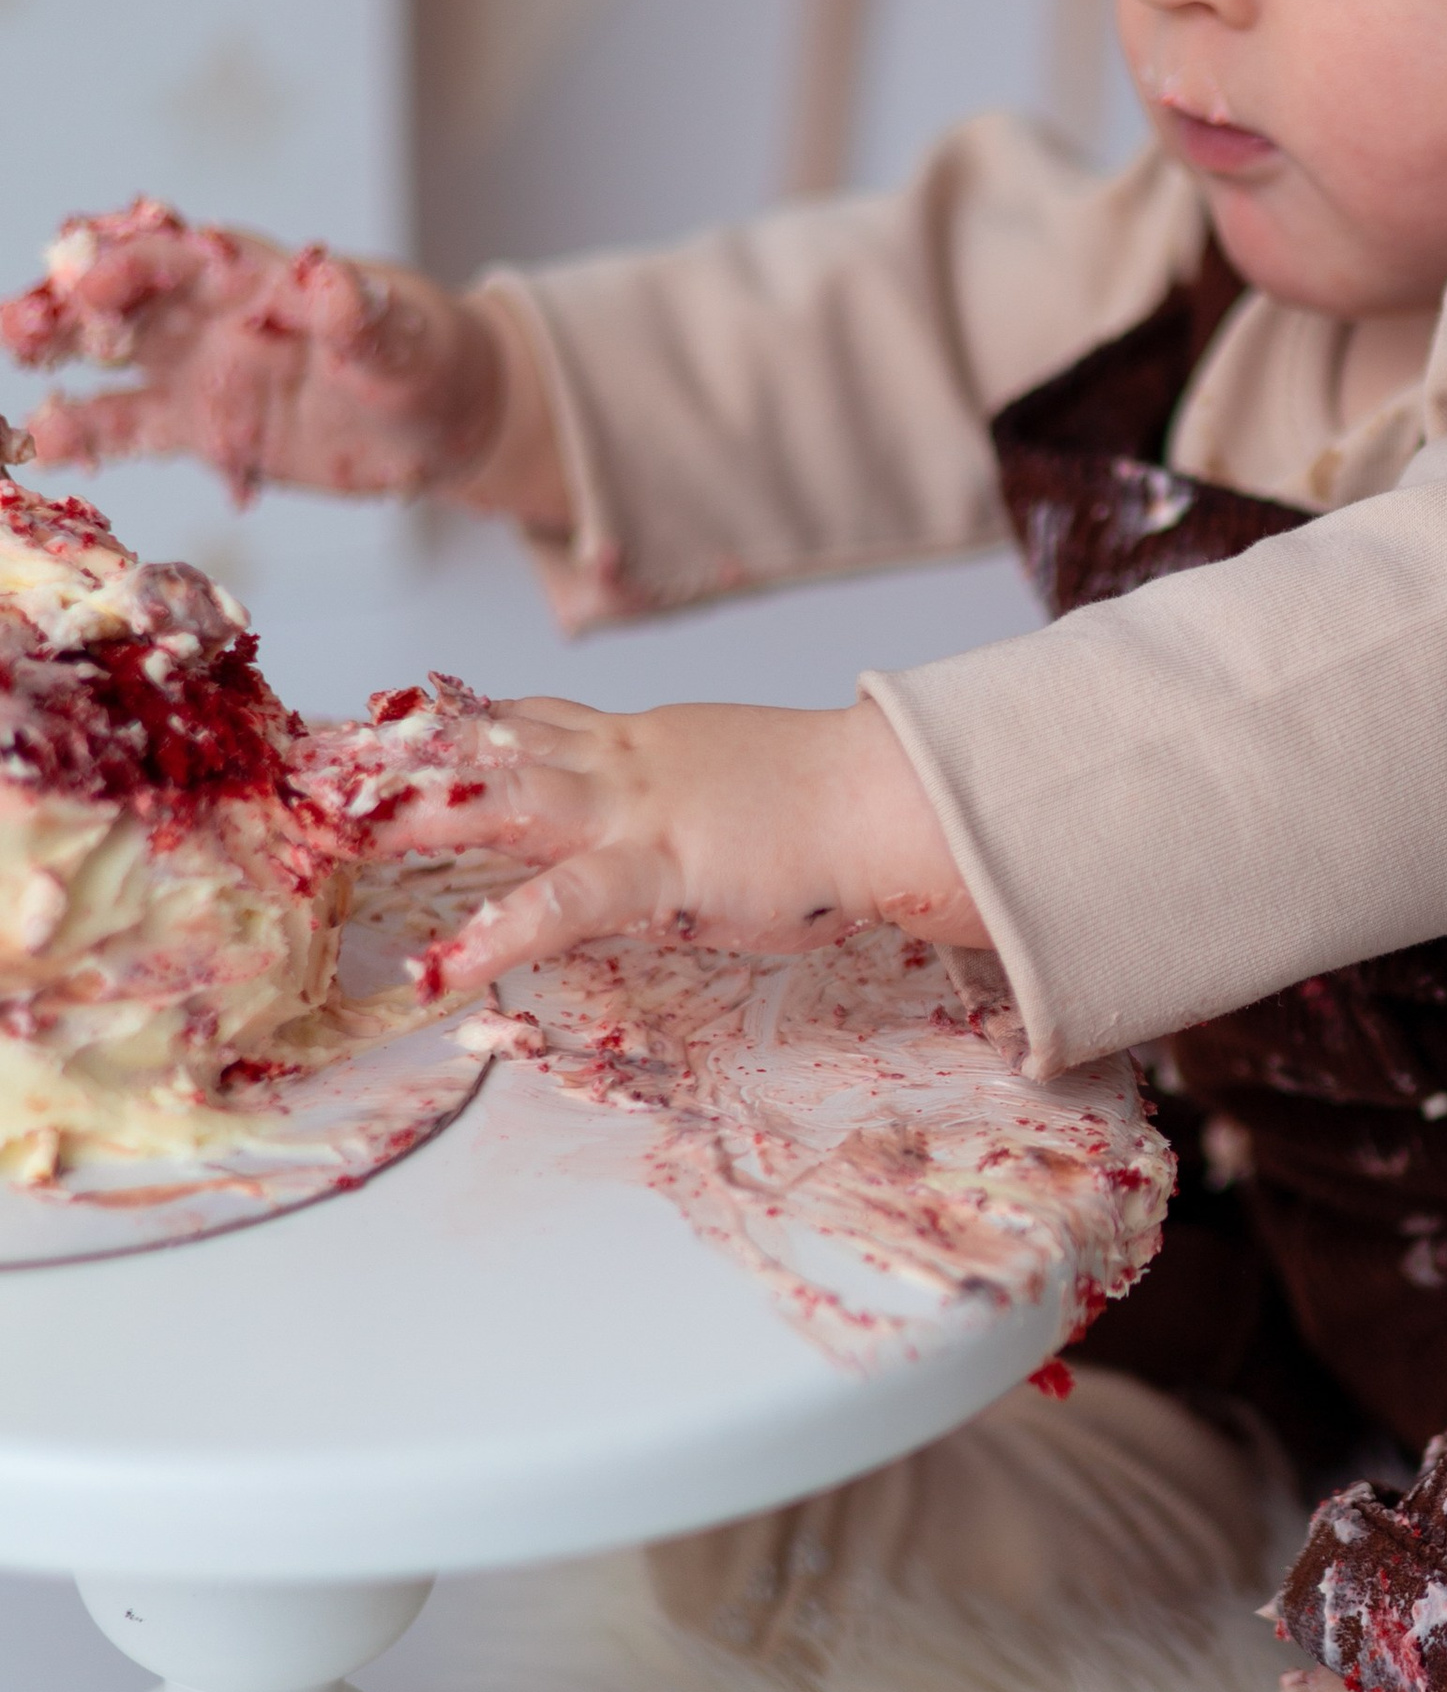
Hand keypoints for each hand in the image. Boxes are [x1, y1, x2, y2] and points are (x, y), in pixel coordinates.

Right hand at [2, 200, 504, 503]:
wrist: (442, 418)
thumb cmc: (425, 358)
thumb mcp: (404, 341)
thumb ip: (361, 317)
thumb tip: (330, 283)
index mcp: (259, 276)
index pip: (183, 255)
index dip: (135, 262)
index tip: (91, 279)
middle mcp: (215, 315)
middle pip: (126, 297)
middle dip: (71, 302)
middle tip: (26, 323)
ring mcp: (202, 372)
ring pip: (114, 357)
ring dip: (61, 355)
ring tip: (18, 359)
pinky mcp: (203, 430)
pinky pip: (133, 428)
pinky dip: (87, 433)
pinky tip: (40, 440)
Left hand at [377, 694, 988, 990]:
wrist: (887, 799)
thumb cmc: (831, 802)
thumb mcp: (733, 775)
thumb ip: (680, 790)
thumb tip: (663, 814)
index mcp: (637, 742)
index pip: (521, 721)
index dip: (444, 725)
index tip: (378, 725)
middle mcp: (619, 762)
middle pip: (485, 744)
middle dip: (395, 757)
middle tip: (315, 768)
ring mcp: (632, 811)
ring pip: (501, 799)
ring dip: (414, 818)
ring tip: (335, 842)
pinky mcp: (657, 870)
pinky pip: (559, 906)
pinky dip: (494, 936)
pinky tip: (440, 970)